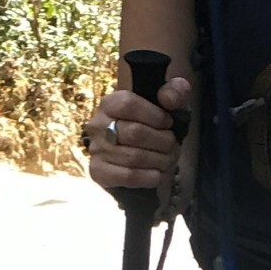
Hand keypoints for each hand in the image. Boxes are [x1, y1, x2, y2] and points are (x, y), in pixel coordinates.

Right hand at [85, 76, 190, 192]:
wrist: (137, 157)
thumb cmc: (152, 126)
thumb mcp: (166, 105)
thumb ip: (174, 92)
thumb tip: (168, 98)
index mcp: (110, 103)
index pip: (128, 104)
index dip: (155, 115)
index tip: (168, 123)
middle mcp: (98, 125)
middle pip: (135, 133)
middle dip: (163, 141)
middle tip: (173, 146)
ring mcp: (96, 149)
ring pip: (134, 157)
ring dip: (159, 160)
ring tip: (168, 159)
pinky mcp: (98, 172)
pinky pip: (128, 176)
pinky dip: (149, 177)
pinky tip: (157, 174)